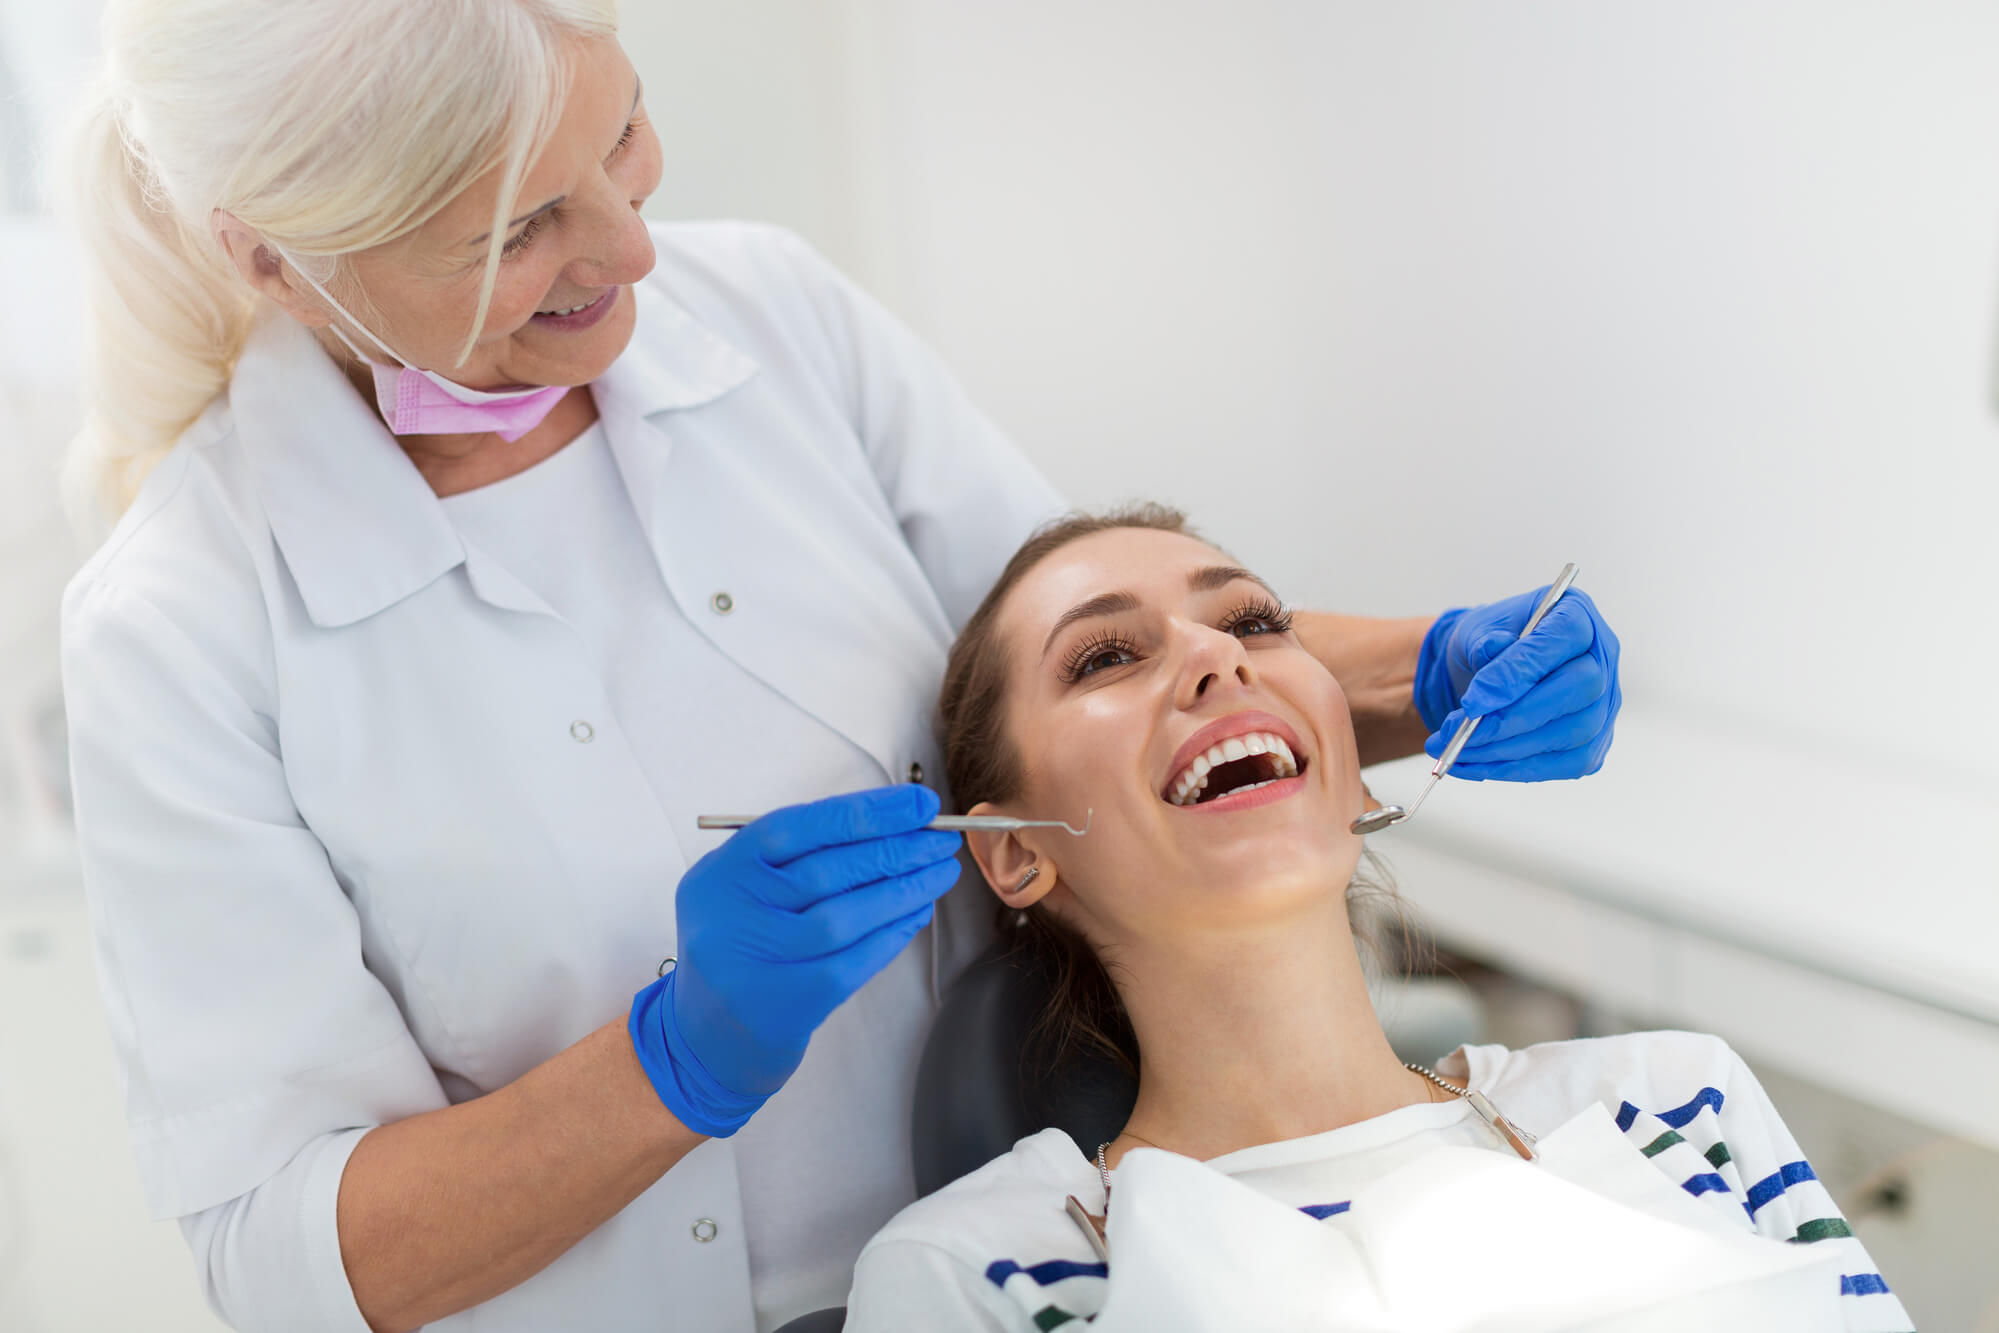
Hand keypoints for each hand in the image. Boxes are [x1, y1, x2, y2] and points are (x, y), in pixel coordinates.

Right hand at [629, 784, 961, 1135]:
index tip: (920, 803)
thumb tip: (892, 822)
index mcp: (721, 873)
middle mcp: (732, 914)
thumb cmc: (743, 946)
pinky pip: (856, 959)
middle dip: (897, 848)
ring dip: (905, 889)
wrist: (711, 1037)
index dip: (866, 812)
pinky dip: (894, 933)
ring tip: (941, 872)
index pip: (799, 826)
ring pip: (846, 914)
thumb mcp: (746, 890)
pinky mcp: (790, 1002)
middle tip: (941, 839)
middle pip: (829, 869)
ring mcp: (759, 961)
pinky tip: (918, 913)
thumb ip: (800, 855)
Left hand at [1411, 585, 1620, 781]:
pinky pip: (1566, 764)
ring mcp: (1605, 704)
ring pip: (1573, 734)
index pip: (1561, 639)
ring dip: (1508, 750)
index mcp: (1576, 614)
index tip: (1471, 701)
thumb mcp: (1476, 631)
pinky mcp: (1595, 742)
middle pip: (1578, 691)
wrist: (1488, 673)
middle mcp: (1602, 658)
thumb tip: (1493, 652)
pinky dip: (1516, 770)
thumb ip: (1484, 641)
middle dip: (1513, 719)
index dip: (1518, 672)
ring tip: (1456, 751)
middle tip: (1460, 733)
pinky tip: (1475, 766)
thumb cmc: (1488, 646)